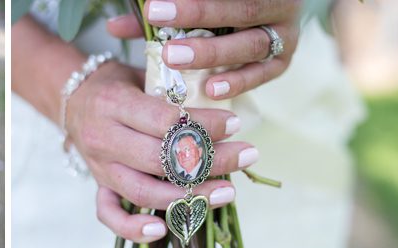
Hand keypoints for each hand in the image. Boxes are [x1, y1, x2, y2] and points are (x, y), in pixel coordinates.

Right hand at [65, 61, 258, 242]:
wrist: (73, 98)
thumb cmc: (117, 83)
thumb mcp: (141, 73)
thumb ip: (172, 88)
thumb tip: (222, 100)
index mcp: (114, 104)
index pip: (165, 121)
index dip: (203, 125)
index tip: (234, 124)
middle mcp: (104, 139)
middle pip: (161, 160)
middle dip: (210, 161)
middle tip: (246, 155)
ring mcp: (100, 167)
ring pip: (144, 192)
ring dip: (189, 197)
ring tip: (227, 191)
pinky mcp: (98, 185)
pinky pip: (110, 215)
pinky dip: (133, 229)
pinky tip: (163, 229)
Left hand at [107, 0, 300, 99]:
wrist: (252, 20)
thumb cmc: (212, 12)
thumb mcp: (189, 8)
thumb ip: (157, 15)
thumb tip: (113, 26)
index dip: (192, 2)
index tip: (152, 8)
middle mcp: (276, 6)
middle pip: (240, 10)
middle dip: (199, 18)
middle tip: (161, 30)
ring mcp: (284, 35)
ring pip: (251, 44)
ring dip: (211, 53)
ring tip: (175, 58)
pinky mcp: (281, 63)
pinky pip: (262, 74)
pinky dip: (237, 82)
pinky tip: (211, 89)